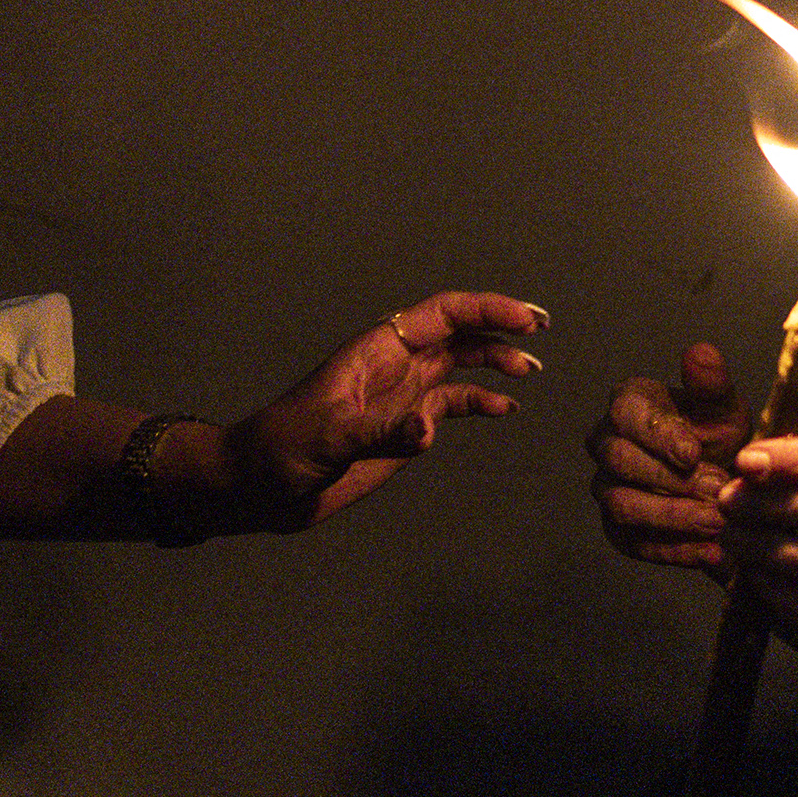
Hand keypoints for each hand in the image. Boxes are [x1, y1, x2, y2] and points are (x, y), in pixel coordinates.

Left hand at [220, 291, 545, 529]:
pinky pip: (451, 405)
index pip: (441, 314)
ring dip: (496, 362)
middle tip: (541, 328)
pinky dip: (480, 403)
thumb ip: (380, 430)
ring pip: (460, 364)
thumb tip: (429, 430)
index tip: (523, 319)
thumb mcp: (327, 437)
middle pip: (458, 331)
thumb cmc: (279, 449)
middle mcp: (395, 365)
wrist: (256, 487)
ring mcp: (401, 396)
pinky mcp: (402, 428)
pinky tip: (505, 410)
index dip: (485, 309)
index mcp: (377, 350)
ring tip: (531, 370)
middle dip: (500, 325)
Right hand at [587, 344, 748, 576]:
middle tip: (717, 489)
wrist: (727, 482)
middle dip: (671, 480)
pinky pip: (634, 544)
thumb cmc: (719, 435)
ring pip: (622, 506)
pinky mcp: (618, 530)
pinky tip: (710, 551)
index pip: (625, 415)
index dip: (659, 436)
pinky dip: (673, 550)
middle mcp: (606, 445)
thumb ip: (712, 383)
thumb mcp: (724, 408)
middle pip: (620, 463)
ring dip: (673, 517)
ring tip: (718, 523)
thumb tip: (700, 353)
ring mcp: (608, 488)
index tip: (695, 453)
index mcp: (627, 405)